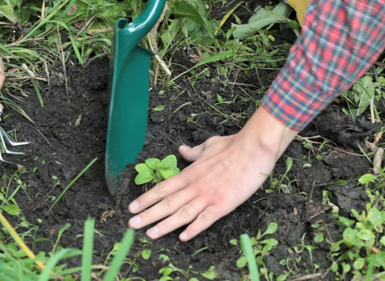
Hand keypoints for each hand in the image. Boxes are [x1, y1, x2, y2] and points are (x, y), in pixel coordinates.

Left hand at [127, 107, 298, 240]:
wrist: (252, 150)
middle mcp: (195, 186)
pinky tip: (183, 238)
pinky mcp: (223, 205)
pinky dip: (193, 229)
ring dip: (165, 225)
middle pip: (167, 203)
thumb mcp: (207, 145)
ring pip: (182, 214)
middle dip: (148, 215)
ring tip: (150, 234)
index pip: (163, 188)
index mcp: (190, 173)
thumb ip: (193, 152)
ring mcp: (208, 196)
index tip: (132, 207)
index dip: (146, 199)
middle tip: (132, 224)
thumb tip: (181, 150)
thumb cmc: (231, 146)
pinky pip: (205, 220)